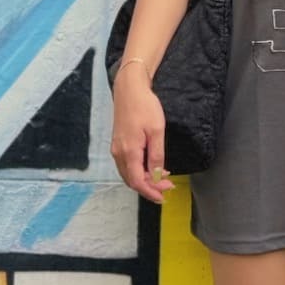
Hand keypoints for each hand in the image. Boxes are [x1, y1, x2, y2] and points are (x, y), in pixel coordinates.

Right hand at [111, 66, 170, 204]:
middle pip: (131, 181)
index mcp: (129, 152)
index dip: (150, 192)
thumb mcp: (156, 130)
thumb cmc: (144, 106)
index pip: (137, 182)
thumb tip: (157, 176)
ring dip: (144, 180)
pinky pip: (126, 165)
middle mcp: (119, 153)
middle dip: (149, 188)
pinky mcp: (118, 144)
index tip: (163, 196)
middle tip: (167, 188)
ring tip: (162, 179)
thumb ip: (156, 155)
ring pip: (128, 174)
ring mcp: (116, 149)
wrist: (129, 89)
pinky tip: (151, 167)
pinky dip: (138, 171)